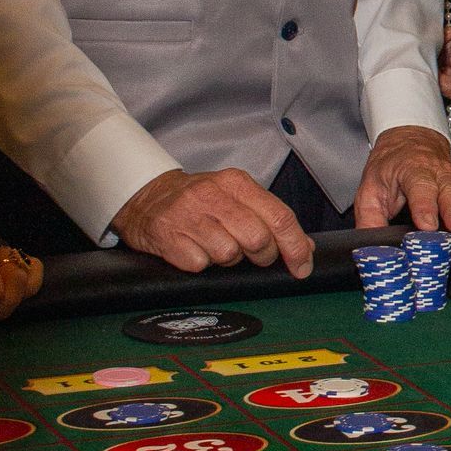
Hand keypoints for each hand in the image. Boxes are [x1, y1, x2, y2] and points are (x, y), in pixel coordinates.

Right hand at [114, 169, 311, 279]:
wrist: (146, 200)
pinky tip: (195, 249)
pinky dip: (202, 264)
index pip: (279, 216)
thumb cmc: (199, 202)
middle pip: (258, 239)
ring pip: (230, 255)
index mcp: (236, 183)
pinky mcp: (168, 238)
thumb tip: (304, 248)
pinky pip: (200, 265)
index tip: (302, 267)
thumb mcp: (236, 198)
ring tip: (216, 246)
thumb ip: (271, 218)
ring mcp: (188, 216)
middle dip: (262, 255)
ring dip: (228, 260)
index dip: (295, 247)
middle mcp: (213, 195)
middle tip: (252, 254)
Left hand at [353, 128, 450, 234]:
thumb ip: (369, 218)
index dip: (423, 206)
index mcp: (410, 170)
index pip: (418, 187)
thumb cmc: (389, 168)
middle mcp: (436, 172)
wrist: (409, 138)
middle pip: (448, 191)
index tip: (428, 225)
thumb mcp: (369, 188)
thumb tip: (370, 247)